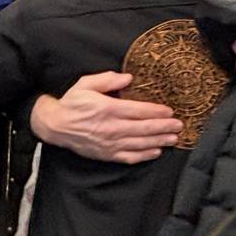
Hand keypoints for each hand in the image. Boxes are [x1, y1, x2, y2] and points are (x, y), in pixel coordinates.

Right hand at [30, 72, 181, 163]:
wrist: (56, 126)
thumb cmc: (72, 103)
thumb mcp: (86, 84)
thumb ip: (107, 80)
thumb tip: (128, 78)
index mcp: (108, 109)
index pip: (139, 111)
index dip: (156, 111)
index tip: (170, 111)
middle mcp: (111, 128)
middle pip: (144, 128)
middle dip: (164, 127)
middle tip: (179, 126)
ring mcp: (110, 143)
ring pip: (140, 144)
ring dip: (159, 141)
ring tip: (174, 139)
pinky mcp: (107, 154)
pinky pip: (129, 157)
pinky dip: (144, 156)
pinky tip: (155, 152)